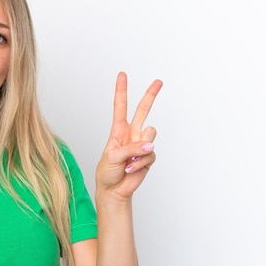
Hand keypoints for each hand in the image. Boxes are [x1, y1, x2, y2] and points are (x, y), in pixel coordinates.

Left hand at [96, 72, 162, 199]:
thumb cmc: (107, 172)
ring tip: (129, 161)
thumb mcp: (112, 157)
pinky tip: (131, 169)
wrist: (113, 190)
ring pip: (150, 135)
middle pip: (143, 110)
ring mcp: (141, 144)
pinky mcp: (148, 156)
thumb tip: (150, 145)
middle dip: (150, 95)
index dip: (121, 90)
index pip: (120, 106)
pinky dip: (141, 163)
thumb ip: (131, 148)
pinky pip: (151, 155)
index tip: (122, 75)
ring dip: (140, 149)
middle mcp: (131, 134)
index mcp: (118, 130)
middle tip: (159, 81)